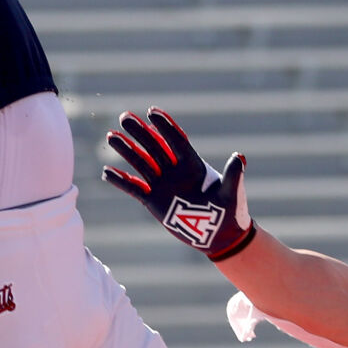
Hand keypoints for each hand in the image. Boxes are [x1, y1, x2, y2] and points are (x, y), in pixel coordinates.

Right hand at [103, 108, 255, 260]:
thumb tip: (240, 157)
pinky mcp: (154, 201)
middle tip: (124, 117)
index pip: (176, 140)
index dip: (165, 126)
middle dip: (139, 132)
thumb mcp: (232, 193)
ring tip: (111, 136)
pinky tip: (107, 172)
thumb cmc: (230, 212)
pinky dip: (121, 181)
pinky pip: (134, 188)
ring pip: (141, 163)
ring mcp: (163, 184)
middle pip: (154, 146)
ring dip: (126, 150)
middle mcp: (175, 170)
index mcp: (193, 164)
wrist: (220, 235)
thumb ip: (233, 176)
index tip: (152, 112)